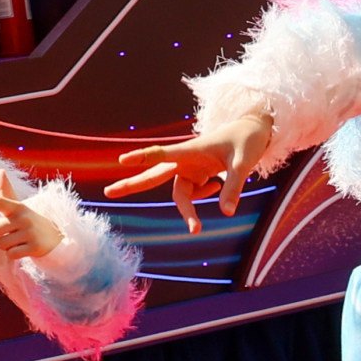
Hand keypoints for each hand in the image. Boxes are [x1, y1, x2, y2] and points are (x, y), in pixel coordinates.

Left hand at [0, 188, 60, 260]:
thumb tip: (0, 170)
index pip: (2, 202)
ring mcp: (30, 232)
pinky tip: (23, 248)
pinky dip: (14, 255)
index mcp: (16, 207)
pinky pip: (11, 254)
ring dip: (6, 247)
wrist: (54, 235)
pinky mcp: (35, 246)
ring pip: (1, 245)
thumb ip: (5, 192)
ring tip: (18, 241)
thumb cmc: (28, 220)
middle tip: (6, 235)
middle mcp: (23, 218)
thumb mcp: (18, 206)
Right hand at [106, 112, 273, 229]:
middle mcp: (185, 162)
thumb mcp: (244, 162)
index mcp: (191, 151)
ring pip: (179, 195)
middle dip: (131, 185)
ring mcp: (189, 170)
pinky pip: (198, 193)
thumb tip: (226, 213)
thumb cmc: (246, 140)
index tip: (122, 160)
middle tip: (108, 193)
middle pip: (154, 176)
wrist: (253, 132)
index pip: (162, 154)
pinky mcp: (196, 177)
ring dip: (187, 212)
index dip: (142, 157)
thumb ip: (233, 187)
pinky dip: (209, 192)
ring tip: (196, 229)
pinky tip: (220, 181)